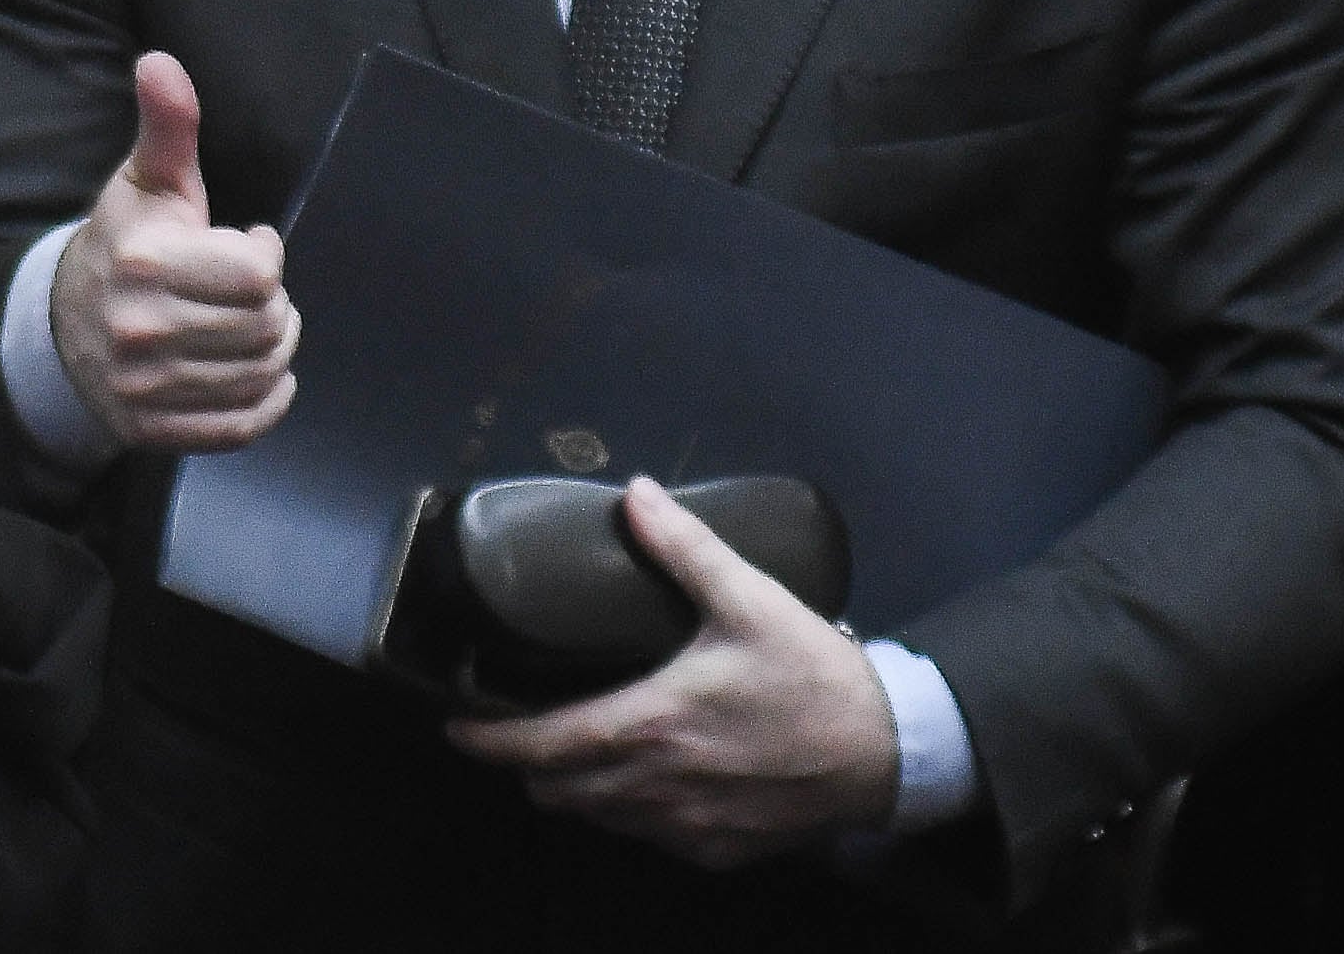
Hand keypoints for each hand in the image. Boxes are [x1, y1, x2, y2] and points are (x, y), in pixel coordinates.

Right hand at [49, 53, 300, 451]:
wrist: (60, 327)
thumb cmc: (123, 244)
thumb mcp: (145, 181)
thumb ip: (167, 124)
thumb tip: (160, 62)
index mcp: (144, 261)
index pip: (259, 274)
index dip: (266, 254)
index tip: (248, 241)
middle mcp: (140, 330)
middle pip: (267, 328)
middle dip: (274, 305)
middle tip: (252, 290)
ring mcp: (144, 388)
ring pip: (262, 376)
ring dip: (273, 350)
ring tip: (249, 325)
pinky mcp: (153, 431)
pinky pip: (244, 426)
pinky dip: (267, 400)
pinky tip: (255, 371)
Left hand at [444, 477, 898, 867]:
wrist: (887, 752)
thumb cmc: (813, 675)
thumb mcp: (748, 599)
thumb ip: (683, 547)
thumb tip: (636, 494)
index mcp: (649, 724)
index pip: (541, 746)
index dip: (488, 741)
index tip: (456, 728)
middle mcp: (655, 786)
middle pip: (557, 791)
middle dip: (529, 763)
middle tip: (520, 728)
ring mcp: (685, 827)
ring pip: (599, 818)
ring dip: (577, 789)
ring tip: (576, 749)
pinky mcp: (716, 850)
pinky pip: (649, 838)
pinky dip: (629, 812)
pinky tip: (644, 778)